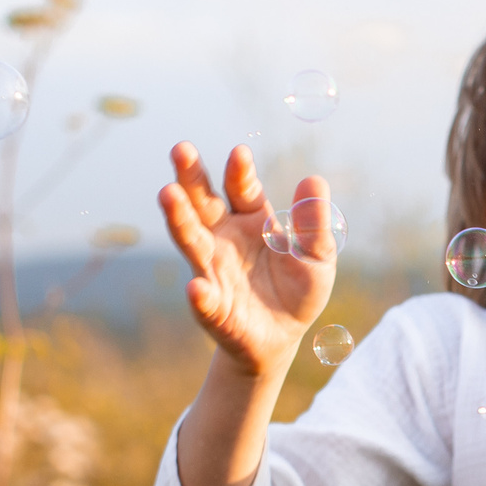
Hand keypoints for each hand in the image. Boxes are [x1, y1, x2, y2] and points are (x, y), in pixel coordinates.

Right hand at [157, 143, 335, 375]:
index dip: (240, 171)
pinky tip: (197, 287)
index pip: (242, 188)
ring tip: (168, 194)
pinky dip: (200, 294)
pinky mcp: (212, 307)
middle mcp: (223, 238)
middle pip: (203, 203)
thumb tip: (315, 180)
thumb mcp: (317, 256)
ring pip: (192, 241)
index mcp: (251, 218)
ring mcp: (212, 270)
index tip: (240, 153)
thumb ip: (314, 224)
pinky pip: (205, 300)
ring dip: (179, 219)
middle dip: (191, 177)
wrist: (283, 335)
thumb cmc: (298, 288)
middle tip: (180, 149)